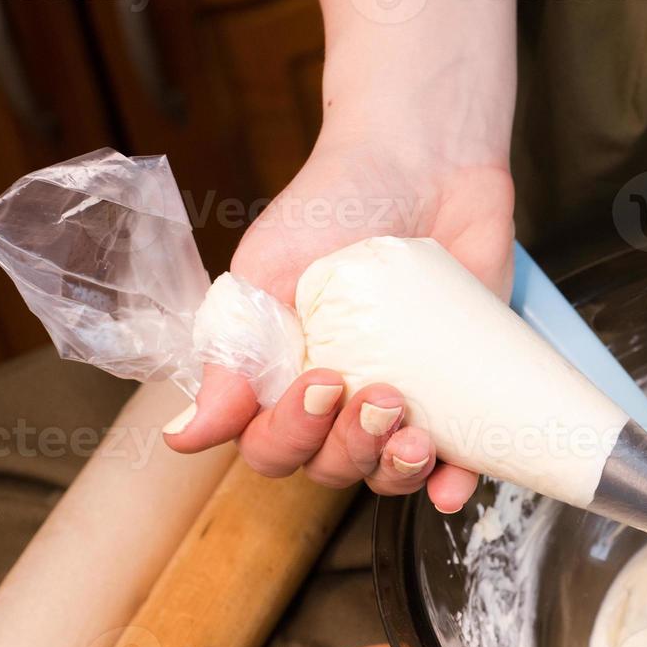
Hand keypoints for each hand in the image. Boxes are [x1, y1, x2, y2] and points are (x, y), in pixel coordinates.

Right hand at [162, 129, 514, 512]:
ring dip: (396, 472)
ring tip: (415, 433)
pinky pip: (456, 463)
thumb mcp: (268, 270)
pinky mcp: (460, 393)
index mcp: (281, 377)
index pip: (272, 444)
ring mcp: (401, 400)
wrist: (424, 162)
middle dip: (351, 448)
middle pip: (330, 468)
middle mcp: (338, 400)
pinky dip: (453, 484)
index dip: (291, 435)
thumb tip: (186, 433)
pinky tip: (454, 482)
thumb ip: (232, 350)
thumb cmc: (336, 204)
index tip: (320, 382)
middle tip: (380, 395)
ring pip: (387, 474)